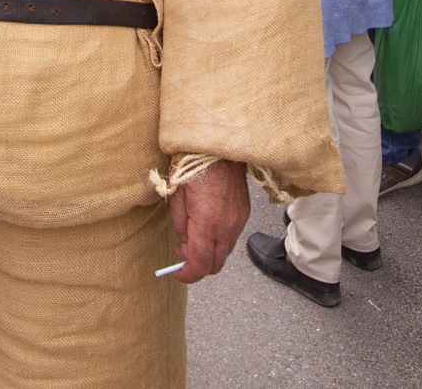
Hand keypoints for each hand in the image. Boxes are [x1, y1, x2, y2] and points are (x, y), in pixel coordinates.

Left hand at [168, 159, 249, 282]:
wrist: (219, 146)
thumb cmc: (194, 165)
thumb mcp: (176, 194)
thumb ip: (180, 224)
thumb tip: (183, 244)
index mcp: (207, 223)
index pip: (200, 264)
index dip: (187, 274)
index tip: (177, 272)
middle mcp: (226, 226)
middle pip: (215, 265)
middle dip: (198, 265)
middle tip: (183, 252)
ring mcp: (238, 221)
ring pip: (225, 252)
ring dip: (210, 252)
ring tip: (194, 235)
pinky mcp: (244, 213)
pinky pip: (232, 237)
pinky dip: (219, 239)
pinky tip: (209, 224)